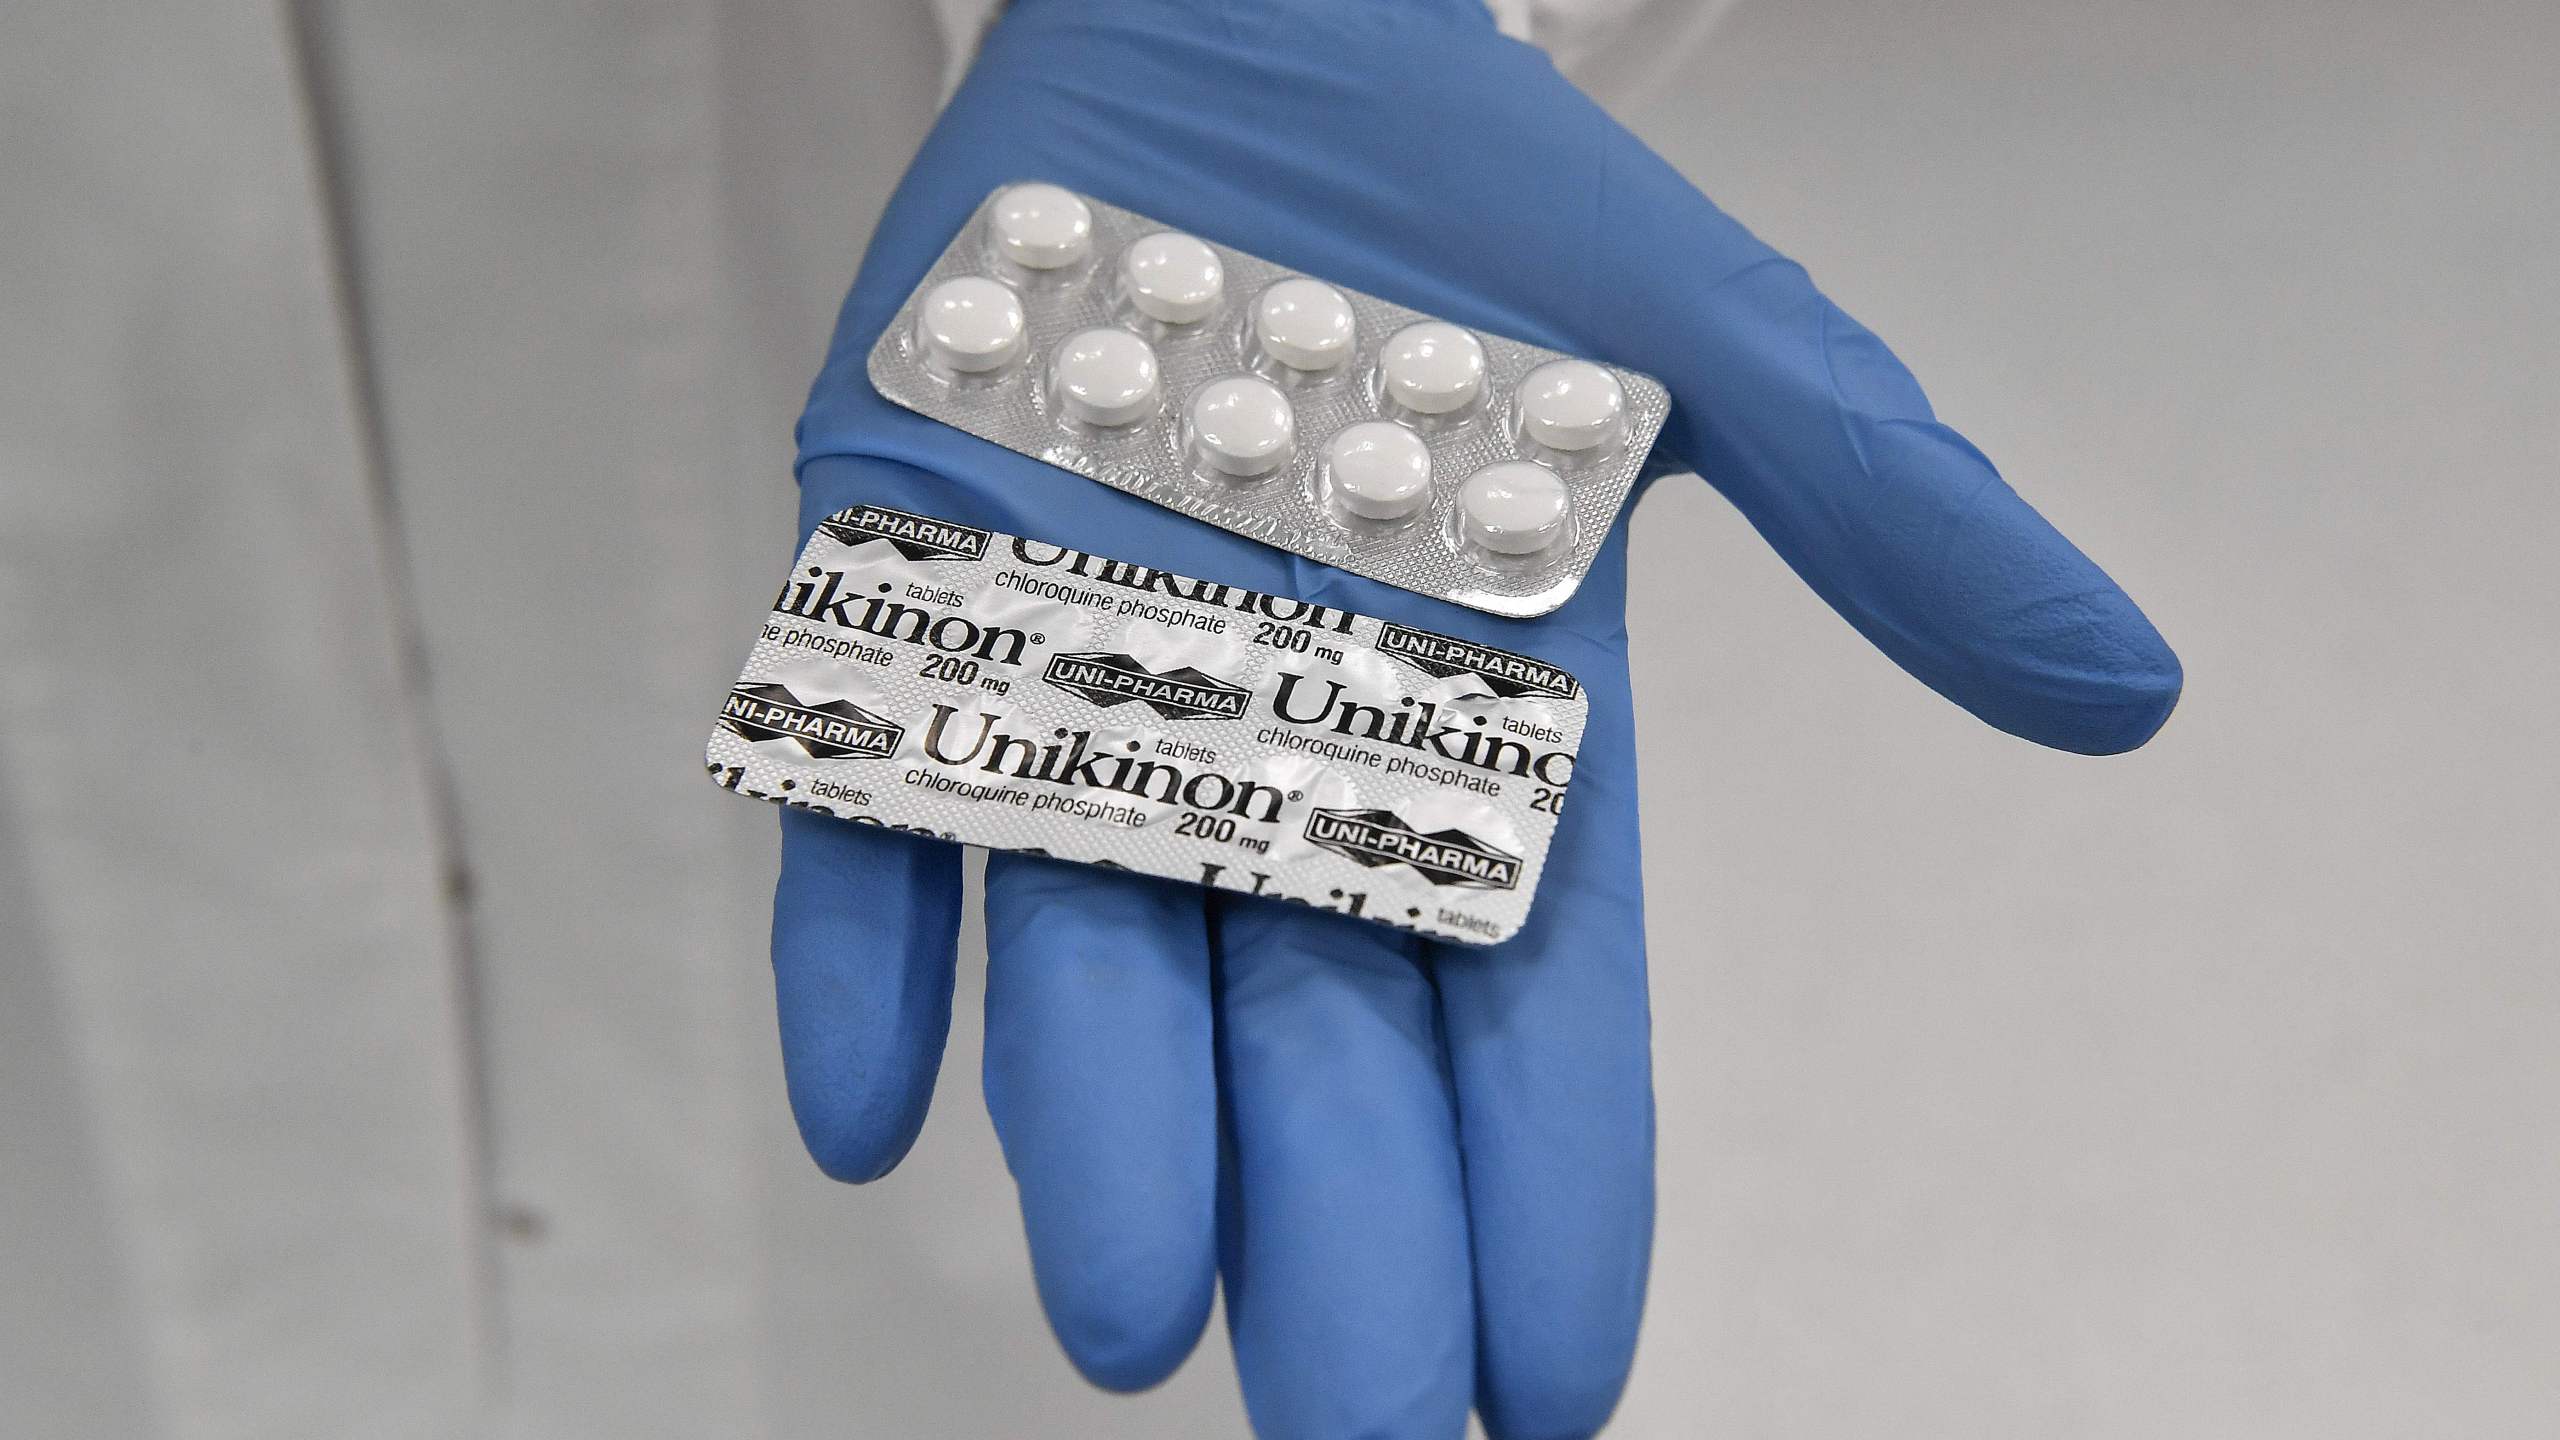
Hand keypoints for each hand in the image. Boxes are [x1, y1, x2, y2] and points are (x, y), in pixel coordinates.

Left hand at [772, 1, 2179, 1434]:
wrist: (1234, 26)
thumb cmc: (1471, 184)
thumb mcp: (1712, 341)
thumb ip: (1885, 516)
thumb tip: (2124, 692)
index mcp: (1483, 708)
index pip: (1534, 994)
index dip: (1544, 1187)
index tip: (1549, 1383)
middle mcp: (1284, 734)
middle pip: (1321, 1021)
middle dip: (1343, 1228)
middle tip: (1357, 1430)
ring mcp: (1088, 672)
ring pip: (1098, 943)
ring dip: (1112, 1130)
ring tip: (1137, 1319)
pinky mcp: (917, 588)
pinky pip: (874, 803)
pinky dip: (861, 943)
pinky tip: (869, 1106)